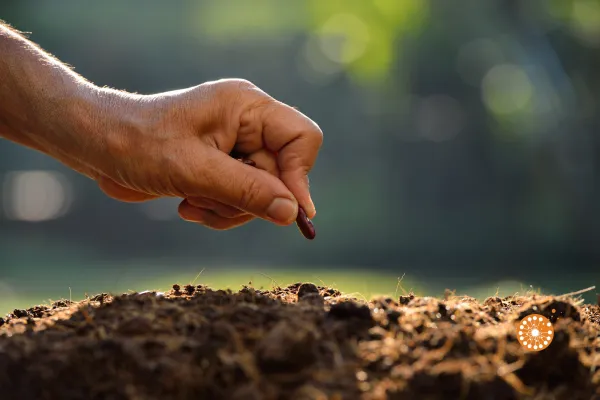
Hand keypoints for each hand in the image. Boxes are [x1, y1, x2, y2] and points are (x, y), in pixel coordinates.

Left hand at [91, 79, 322, 229]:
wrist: (98, 144)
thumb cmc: (140, 145)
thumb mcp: (195, 171)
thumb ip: (247, 191)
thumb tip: (293, 213)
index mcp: (247, 107)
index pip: (303, 138)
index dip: (299, 176)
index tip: (286, 211)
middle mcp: (248, 123)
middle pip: (281, 174)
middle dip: (247, 198)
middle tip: (209, 200)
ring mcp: (237, 144)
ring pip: (262, 193)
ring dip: (228, 208)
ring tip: (191, 202)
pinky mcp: (223, 164)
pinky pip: (241, 198)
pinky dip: (218, 209)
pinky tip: (187, 204)